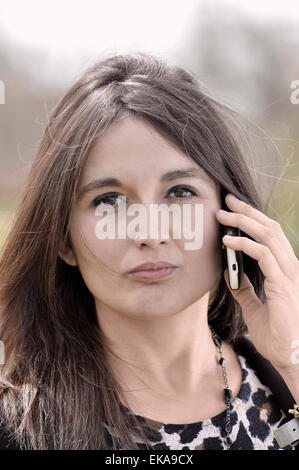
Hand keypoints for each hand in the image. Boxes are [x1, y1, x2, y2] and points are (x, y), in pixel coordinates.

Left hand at [216, 193, 298, 373]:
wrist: (291, 358)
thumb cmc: (277, 335)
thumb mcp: (253, 307)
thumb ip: (244, 289)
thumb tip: (228, 274)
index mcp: (286, 270)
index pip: (271, 235)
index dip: (253, 219)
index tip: (232, 210)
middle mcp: (291, 267)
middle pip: (270, 228)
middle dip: (247, 211)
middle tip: (226, 201)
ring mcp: (290, 274)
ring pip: (268, 235)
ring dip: (243, 222)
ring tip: (222, 215)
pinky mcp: (284, 284)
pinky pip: (263, 254)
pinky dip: (244, 244)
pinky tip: (227, 241)